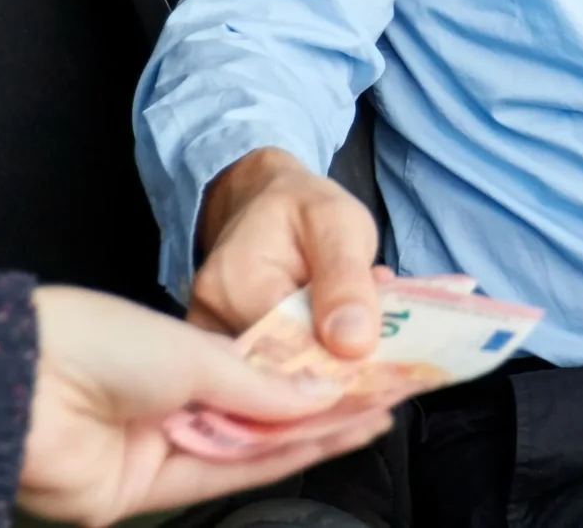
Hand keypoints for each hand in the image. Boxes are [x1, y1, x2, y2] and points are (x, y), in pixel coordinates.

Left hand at [18, 285, 392, 524]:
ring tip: (366, 420)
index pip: (252, 370)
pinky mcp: (143, 492)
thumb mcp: (192, 350)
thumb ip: (258, 382)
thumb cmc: (93, 340)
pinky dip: (269, 462)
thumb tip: (316, 392)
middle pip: (254, 414)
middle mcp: (164, 401)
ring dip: (307, 437)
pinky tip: (317, 444)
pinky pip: (218, 474)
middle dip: (318, 410)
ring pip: (244, 447)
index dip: (305, 374)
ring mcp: (154, 446)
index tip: (355, 371)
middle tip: (377, 402)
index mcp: (170, 354)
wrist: (24, 384)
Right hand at [192, 148, 382, 358]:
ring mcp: (207, 340)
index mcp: (236, 286)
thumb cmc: (303, 208)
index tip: (375, 366)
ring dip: (317, 373)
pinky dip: (298, 372)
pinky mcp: (214, 351)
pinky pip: (257, 379)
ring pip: (268, 384)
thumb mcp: (339, 224)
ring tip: (351, 344)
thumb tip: (354, 346)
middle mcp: (208, 320)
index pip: (288, 354)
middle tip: (371, 354)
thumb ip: (346, 281)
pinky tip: (325, 348)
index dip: (336, 369)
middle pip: (273, 377)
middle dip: (329, 374)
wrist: (261, 199)